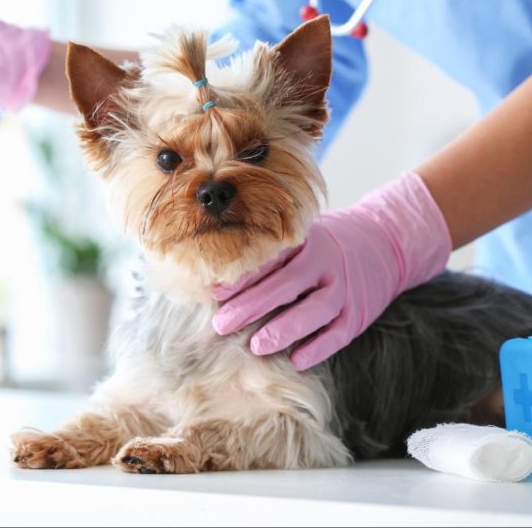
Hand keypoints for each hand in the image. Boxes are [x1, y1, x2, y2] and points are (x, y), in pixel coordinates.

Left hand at [212, 172, 451, 370]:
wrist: (385, 242)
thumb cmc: (323, 245)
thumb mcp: (299, 237)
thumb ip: (267, 254)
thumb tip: (217, 281)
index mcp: (304, 242)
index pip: (269, 260)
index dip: (241, 276)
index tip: (213, 292)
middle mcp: (325, 264)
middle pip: (286, 285)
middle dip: (251, 306)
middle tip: (220, 324)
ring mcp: (344, 290)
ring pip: (315, 312)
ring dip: (284, 330)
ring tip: (256, 346)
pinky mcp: (358, 314)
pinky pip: (338, 334)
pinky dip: (318, 349)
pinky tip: (295, 361)